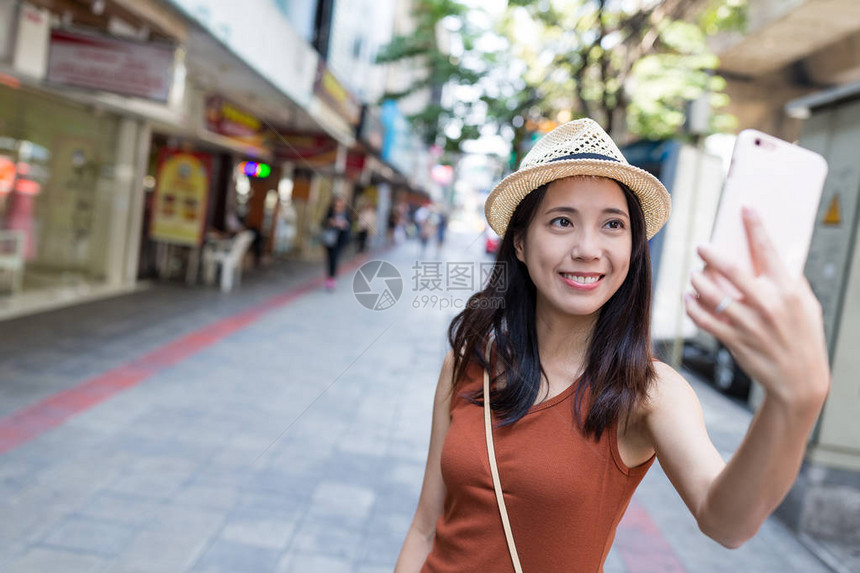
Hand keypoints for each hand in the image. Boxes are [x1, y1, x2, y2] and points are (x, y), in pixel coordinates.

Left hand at [684, 207, 829, 408]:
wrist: (799, 380)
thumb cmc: (804, 337)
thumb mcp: (807, 305)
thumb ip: (790, 281)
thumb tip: (775, 257)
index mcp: (787, 290)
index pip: (768, 250)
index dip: (755, 226)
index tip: (744, 208)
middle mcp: (767, 304)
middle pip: (731, 270)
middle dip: (712, 254)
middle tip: (702, 247)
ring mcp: (748, 323)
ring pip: (711, 294)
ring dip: (698, 281)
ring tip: (696, 276)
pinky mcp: (733, 340)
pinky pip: (704, 319)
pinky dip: (693, 307)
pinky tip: (689, 299)